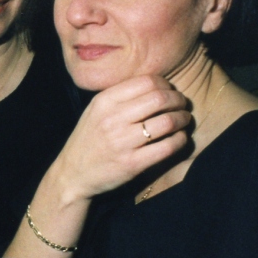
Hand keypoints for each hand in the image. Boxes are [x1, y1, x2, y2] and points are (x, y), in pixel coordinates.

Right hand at [55, 75, 191, 199]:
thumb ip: (121, 96)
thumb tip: (157, 85)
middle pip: (160, 99)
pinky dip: (180, 140)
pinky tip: (180, 139)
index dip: (166, 85)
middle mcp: (113, 119)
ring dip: (183, 119)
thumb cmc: (89, 139)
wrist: (72, 174)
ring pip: (167, 122)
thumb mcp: (96, 111)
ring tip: (184, 120)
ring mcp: (122, 142)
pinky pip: (167, 147)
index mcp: (104, 101)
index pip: (147, 82)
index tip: (171, 92)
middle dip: (179, 100)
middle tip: (183, 105)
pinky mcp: (132, 164)